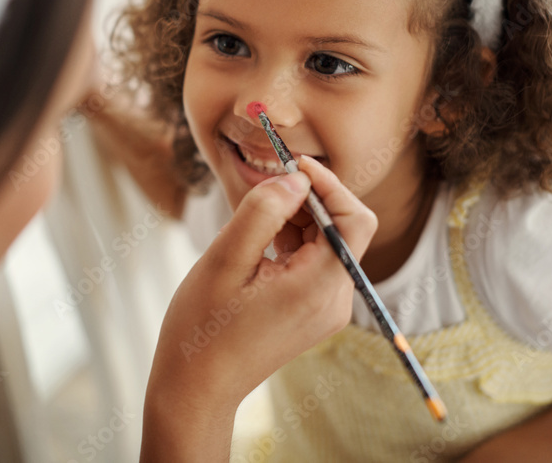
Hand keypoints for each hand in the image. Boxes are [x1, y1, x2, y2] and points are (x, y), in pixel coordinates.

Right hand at [141, 156, 376, 460]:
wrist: (196, 386)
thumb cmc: (202, 327)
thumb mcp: (225, 260)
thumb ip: (262, 211)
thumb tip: (295, 177)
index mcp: (318, 288)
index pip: (354, 219)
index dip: (329, 184)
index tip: (292, 165)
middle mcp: (334, 300)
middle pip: (342, 229)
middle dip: (306, 200)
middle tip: (260, 189)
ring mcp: (327, 309)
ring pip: (326, 243)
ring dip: (295, 220)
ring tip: (249, 226)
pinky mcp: (314, 312)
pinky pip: (315, 262)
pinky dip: (291, 242)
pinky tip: (256, 247)